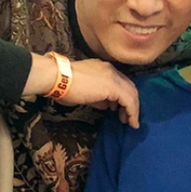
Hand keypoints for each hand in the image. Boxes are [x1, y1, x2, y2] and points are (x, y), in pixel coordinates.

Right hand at [23, 55, 139, 127]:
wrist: (58, 78)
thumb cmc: (64, 85)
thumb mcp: (85, 92)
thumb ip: (98, 98)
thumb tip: (106, 105)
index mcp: (104, 69)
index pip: (120, 82)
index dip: (123, 97)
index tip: (118, 109)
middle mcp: (111, 70)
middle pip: (129, 87)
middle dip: (131, 104)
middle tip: (127, 117)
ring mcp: (113, 77)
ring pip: (132, 94)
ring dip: (133, 109)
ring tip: (130, 122)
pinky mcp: (113, 87)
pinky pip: (129, 101)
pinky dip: (132, 112)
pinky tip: (131, 122)